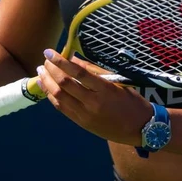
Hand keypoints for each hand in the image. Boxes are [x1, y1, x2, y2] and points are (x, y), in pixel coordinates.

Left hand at [35, 49, 153, 145]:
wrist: (140, 128)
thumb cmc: (132, 102)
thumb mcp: (118, 82)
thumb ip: (96, 71)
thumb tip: (75, 59)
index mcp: (105, 90)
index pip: (78, 73)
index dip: (62, 61)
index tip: (50, 52)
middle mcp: (93, 103)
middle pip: (65, 84)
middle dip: (51, 70)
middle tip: (45, 60)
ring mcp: (85, 115)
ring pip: (59, 97)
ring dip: (47, 83)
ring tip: (41, 71)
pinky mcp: (81, 123)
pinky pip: (62, 108)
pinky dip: (51, 96)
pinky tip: (46, 87)